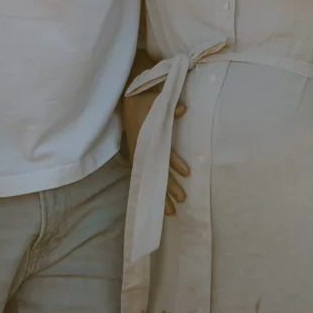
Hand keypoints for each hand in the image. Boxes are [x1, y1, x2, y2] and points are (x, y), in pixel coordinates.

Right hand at [123, 89, 188, 214]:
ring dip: (162, 194)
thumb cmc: (142, 101)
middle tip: (182, 200)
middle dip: (169, 187)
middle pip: (158, 171)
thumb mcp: (155, 102)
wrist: (126, 101)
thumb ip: (169, 108)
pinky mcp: (139, 158)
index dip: (175, 163)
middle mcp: (142, 150)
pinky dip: (153, 190)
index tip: (186, 173)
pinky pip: (147, 177)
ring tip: (171, 211)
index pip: (164, 152)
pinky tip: (159, 203)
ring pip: (152, 178)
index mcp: (147, 137)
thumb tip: (182, 109)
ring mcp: (140, 155)